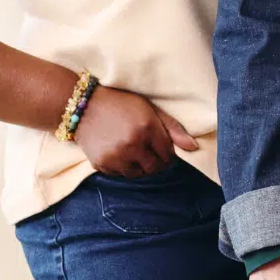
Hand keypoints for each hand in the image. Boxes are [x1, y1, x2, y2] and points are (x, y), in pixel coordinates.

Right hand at [73, 86, 198, 177]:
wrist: (85, 106)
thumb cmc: (122, 104)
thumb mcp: (150, 109)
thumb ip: (173, 128)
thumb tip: (194, 147)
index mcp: (147, 129)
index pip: (168, 154)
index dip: (169, 153)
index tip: (164, 149)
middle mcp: (132, 145)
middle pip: (155, 167)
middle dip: (157, 162)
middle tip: (152, 153)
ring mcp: (115, 156)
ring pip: (138, 174)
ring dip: (141, 167)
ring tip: (136, 152)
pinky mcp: (101, 164)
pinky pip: (120, 174)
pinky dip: (124, 168)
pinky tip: (120, 154)